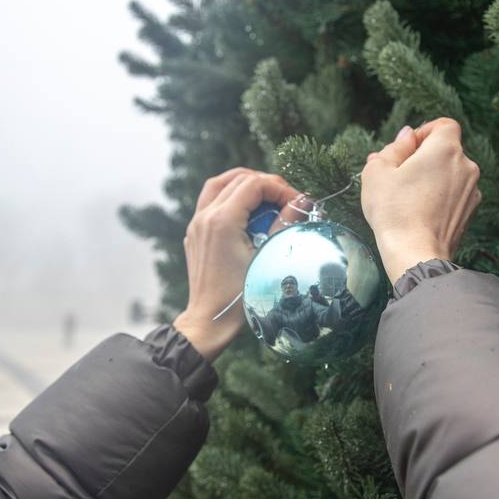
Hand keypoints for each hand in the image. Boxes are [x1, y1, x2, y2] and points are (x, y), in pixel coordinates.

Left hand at [174, 168, 301, 361]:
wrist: (209, 319)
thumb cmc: (239, 295)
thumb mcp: (266, 257)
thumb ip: (283, 224)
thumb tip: (303, 202)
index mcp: (222, 220)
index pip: (254, 185)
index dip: (280, 188)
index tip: (298, 202)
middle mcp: (205, 216)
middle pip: (238, 179)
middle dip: (266, 184)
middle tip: (287, 199)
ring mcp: (196, 224)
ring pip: (219, 184)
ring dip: (244, 183)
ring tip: (267, 196)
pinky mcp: (194, 233)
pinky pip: (210, 200)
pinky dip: (229, 196)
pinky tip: (247, 211)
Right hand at [360, 118, 481, 284]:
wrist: (415, 254)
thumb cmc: (394, 211)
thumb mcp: (378, 172)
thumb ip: (394, 147)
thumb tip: (407, 136)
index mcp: (446, 149)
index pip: (443, 125)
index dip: (424, 132)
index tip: (407, 149)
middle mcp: (466, 166)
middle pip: (446, 150)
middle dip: (424, 157)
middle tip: (399, 176)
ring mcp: (472, 191)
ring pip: (451, 173)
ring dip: (432, 178)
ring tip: (407, 197)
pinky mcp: (471, 212)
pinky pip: (455, 194)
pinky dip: (440, 197)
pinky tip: (420, 212)